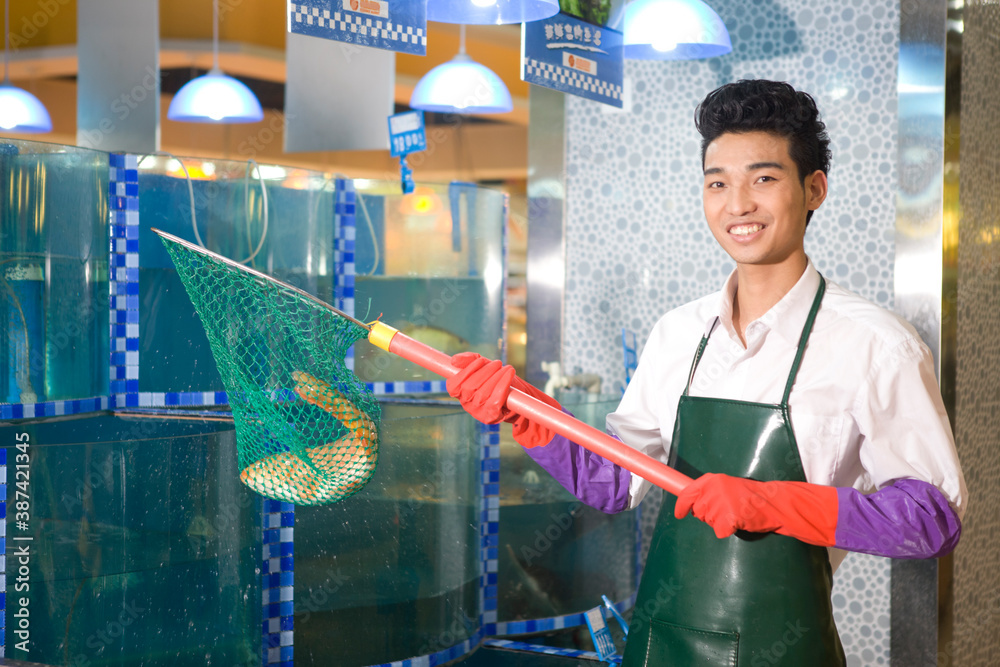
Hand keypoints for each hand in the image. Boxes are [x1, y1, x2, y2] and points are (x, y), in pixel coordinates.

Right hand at [447, 352, 561, 447]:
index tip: (480, 360)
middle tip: (498, 363)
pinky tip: (510, 374)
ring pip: (483, 393)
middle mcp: (466, 404)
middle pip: (469, 388)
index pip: (453, 386)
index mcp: (460, 393)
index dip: (465, 372)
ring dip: (496, 376)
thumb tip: (454, 360)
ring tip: (507, 368)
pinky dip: (503, 384)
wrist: (515, 395)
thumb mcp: (482, 366)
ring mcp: (478, 412)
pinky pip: (495, 400)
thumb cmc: (495, 378)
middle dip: (485, 371)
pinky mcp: (491, 416)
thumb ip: (468, 360)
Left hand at [674, 473, 836, 542]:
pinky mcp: (728, 518)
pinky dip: (728, 531)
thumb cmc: (752, 496)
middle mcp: (713, 489)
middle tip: (729, 510)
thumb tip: (694, 505)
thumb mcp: (728, 486)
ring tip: (737, 513)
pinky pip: (719, 532)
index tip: (679, 514)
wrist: (775, 502)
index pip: (688, 493)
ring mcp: (720, 503)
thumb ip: (711, 492)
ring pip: (709, 523)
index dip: (682, 505)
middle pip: (699, 512)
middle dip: (710, 516)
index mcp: (712, 479)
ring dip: (721, 523)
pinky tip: (739, 522)